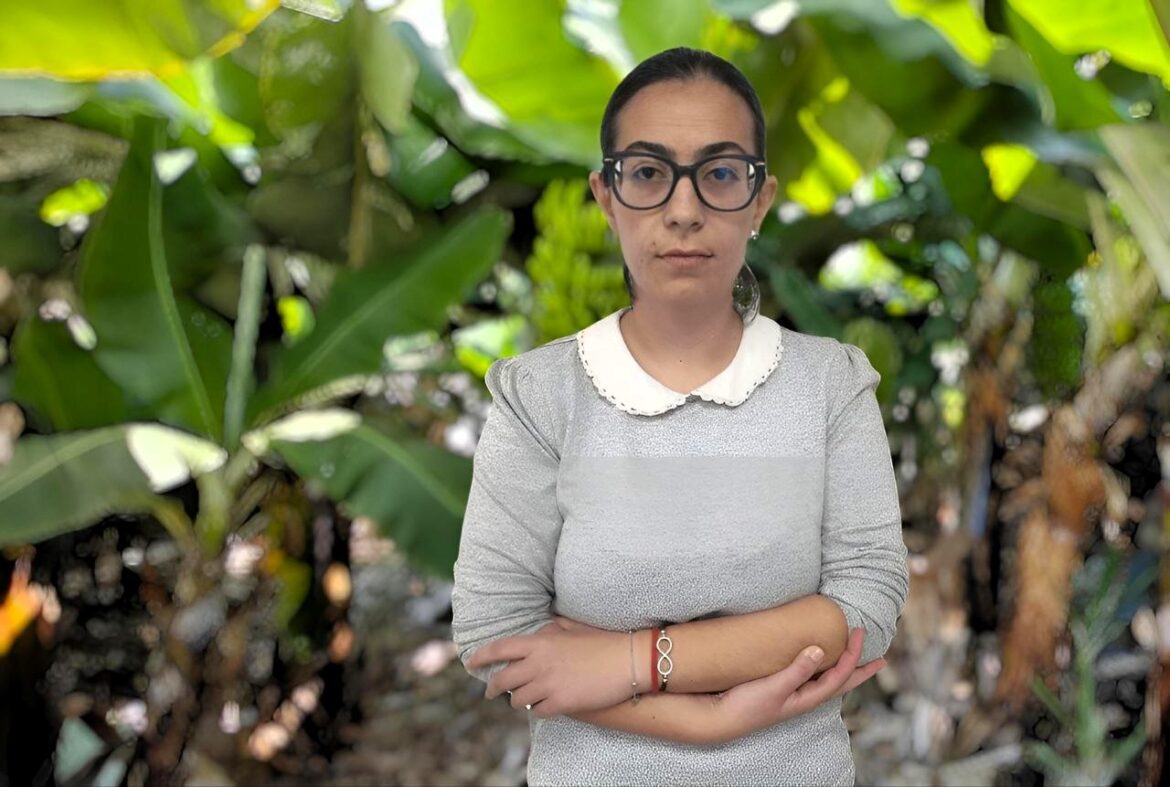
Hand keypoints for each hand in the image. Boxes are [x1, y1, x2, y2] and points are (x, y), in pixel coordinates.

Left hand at [466, 619, 634, 717]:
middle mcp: (539, 663)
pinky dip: (539, 710)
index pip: (500, 648)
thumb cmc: (601, 641)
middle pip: (503, 680)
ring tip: (524, 698)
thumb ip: (549, 630)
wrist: (627, 660)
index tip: (470, 662)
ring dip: (519, 700)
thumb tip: (538, 630)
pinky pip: (538, 712)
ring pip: (518, 700)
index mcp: (540, 642)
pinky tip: (545, 706)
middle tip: (491, 692)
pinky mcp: (561, 703)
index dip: (482, 656)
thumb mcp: (570, 628)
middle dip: (493, 688)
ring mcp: (549, 684)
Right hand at [711, 627, 883, 743]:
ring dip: (845, 669)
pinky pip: (811, 677)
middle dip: (861, 671)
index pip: (840, 675)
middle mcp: (805, 697)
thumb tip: (820, 649)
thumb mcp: (775, 686)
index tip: (859, 632)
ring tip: (855, 659)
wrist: (723, 718)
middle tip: (880, 659)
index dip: (853, 655)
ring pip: (828, 681)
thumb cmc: (748, 705)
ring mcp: (794, 694)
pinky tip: (818, 661)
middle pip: (841, 683)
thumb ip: (797, 670)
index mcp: (808, 698)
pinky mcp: (782, 688)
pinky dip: (823, 668)